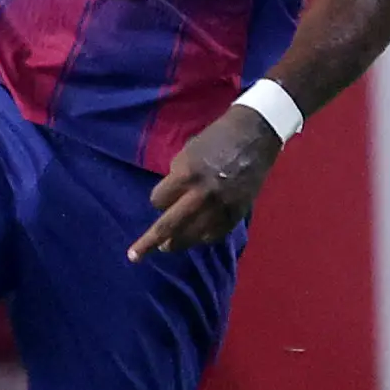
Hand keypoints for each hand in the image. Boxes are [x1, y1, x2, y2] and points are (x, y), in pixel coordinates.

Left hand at [131, 106, 283, 258]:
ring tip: (167, 247)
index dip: (158, 200)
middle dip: (150, 242)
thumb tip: (169, 199)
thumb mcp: (187, 151)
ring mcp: (220, 207)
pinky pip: (214, 234)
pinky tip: (196, 238)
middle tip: (135, 255)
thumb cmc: (216, 137)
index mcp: (186, 174)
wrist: (254, 135)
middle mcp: (201, 195)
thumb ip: (177, 176)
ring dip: (177, 243)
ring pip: (192, 236)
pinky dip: (203, 237)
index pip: (158, 201)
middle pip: (169, 226)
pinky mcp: (236, 213)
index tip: (161, 199)